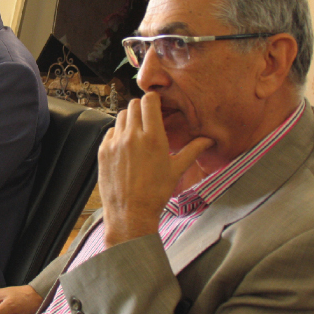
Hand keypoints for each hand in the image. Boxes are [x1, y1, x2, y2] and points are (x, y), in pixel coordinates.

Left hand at [98, 92, 212, 247]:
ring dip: (130, 119)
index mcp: (153, 137)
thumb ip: (193, 150)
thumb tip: (209, 139)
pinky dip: (118, 133)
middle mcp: (132, 136)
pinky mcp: (103, 151)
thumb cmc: (156, 192)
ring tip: (138, 133)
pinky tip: (125, 146)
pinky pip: (110, 131)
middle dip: (142, 108)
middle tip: (149, 119)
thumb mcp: (177, 169)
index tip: (157, 105)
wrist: (130, 212)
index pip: (149, 101)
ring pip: (121, 116)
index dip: (154, 100)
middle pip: (134, 105)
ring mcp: (115, 143)